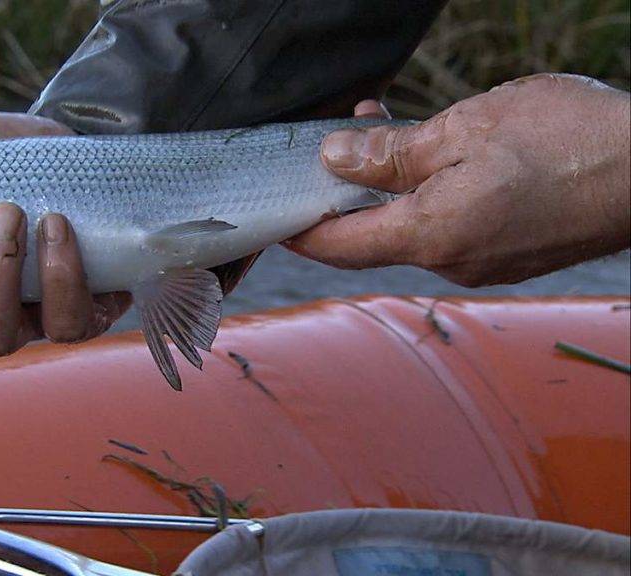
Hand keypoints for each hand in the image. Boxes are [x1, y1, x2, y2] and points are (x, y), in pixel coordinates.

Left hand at [289, 74, 630, 286]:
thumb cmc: (566, 143)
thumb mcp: (463, 131)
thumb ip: (390, 154)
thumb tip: (334, 159)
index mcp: (430, 236)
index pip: (339, 246)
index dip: (299, 230)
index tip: (272, 214)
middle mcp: (451, 262)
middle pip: (373, 236)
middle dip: (348, 193)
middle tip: (335, 145)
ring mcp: (484, 263)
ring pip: (414, 226)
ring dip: (391, 187)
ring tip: (388, 130)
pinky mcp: (509, 254)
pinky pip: (450, 227)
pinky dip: (430, 196)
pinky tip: (438, 156)